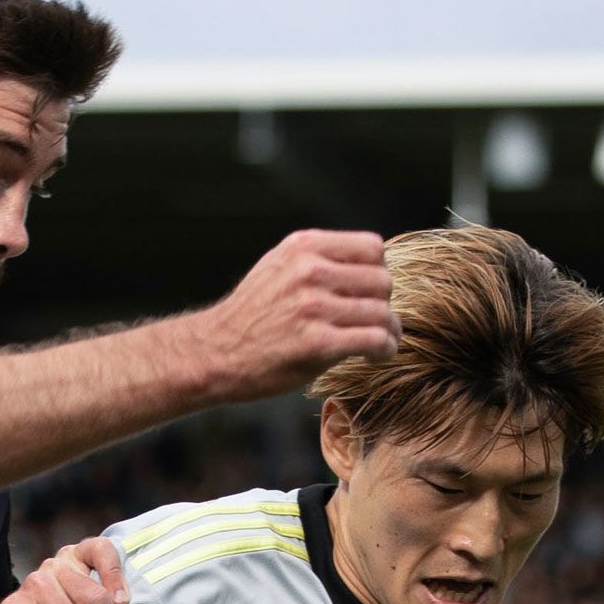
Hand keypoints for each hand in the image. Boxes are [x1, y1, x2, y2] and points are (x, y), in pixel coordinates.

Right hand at [190, 230, 396, 401]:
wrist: (214, 353)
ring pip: (382, 313)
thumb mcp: (278, 267)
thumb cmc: (250, 316)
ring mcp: (313, 307)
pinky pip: (374, 339)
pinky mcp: (317, 343)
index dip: (378, 272)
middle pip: (382, 281)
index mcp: (303, 247)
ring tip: (380, 343)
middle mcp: (309, 271)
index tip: (368, 293)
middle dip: (384, 304)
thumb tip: (367, 262)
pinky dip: (384, 350)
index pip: (372, 247)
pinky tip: (376, 356)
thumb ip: (317, 260)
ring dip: (389, 332)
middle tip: (375, 323)